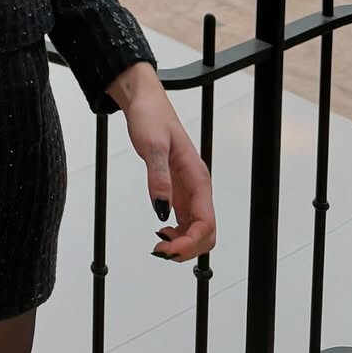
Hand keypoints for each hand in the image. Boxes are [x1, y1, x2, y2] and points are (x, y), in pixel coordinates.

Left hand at [124, 91, 216, 263]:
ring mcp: (188, 189)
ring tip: (159, 246)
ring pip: (197, 229)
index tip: (167, 249)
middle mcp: (197, 187)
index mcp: (197, 177)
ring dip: (183, 244)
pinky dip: (177, 233)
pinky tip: (161, 231)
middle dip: (188, 249)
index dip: (190, 243)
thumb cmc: (151, 116)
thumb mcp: (152, 145)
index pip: (206, 223)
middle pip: (207, 232)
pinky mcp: (177, 189)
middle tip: (161, 252)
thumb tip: (161, 211)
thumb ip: (158, 178)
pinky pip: (186, 219)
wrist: (144, 101)